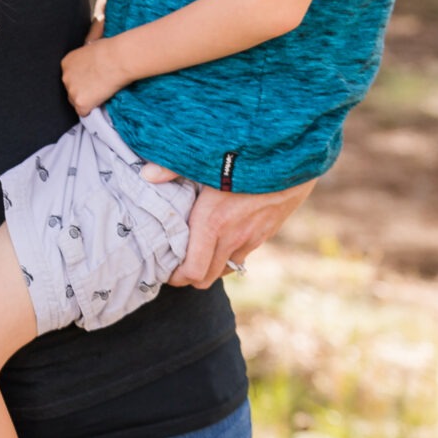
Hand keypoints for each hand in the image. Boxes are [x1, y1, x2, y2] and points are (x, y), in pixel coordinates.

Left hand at [60, 21, 124, 115]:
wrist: (117, 58)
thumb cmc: (111, 48)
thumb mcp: (95, 40)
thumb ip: (91, 39)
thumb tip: (99, 17)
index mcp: (66, 62)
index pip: (71, 78)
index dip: (83, 81)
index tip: (94, 78)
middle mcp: (64, 76)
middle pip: (71, 91)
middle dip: (83, 91)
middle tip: (99, 86)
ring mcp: (71, 90)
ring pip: (77, 102)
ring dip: (88, 101)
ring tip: (102, 91)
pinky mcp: (80, 102)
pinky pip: (84, 113)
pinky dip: (92, 110)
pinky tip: (101, 100)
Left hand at [157, 175, 316, 286]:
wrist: (291, 161)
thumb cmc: (245, 159)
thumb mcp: (206, 161)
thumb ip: (172, 168)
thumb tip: (146, 174)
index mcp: (212, 223)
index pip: (193, 271)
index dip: (176, 277)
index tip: (164, 269)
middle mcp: (232, 238)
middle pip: (206, 278)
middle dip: (187, 278)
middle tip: (174, 266)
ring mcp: (251, 239)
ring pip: (225, 271)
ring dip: (208, 269)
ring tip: (193, 255)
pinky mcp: (264, 235)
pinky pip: (241, 258)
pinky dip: (226, 258)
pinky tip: (218, 242)